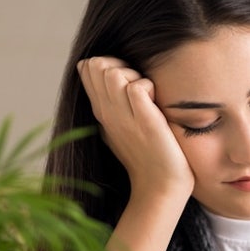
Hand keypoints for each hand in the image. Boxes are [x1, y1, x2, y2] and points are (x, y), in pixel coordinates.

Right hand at [77, 57, 192, 198]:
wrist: (160, 186)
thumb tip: (101, 74)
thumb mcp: (120, 127)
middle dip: (120, 65)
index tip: (126, 81)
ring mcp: (123, 118)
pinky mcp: (144, 122)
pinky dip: (148, 87)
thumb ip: (111, 102)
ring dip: (133, 75)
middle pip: (98, 66)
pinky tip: (156, 104)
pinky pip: (137, 87)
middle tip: (139, 87)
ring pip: (113, 73)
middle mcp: (107, 113)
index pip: (88, 69)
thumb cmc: (146, 156)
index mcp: (101, 112)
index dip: (108, 64)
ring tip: (147, 95)